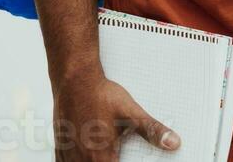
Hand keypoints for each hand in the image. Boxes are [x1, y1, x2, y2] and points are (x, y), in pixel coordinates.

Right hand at [53, 68, 180, 159]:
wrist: (75, 80)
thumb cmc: (100, 94)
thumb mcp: (130, 112)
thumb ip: (151, 130)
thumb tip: (173, 142)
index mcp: (101, 157)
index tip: (123, 157)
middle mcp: (82, 161)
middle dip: (111, 161)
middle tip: (116, 151)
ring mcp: (68, 157)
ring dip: (93, 161)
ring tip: (103, 151)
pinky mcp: (60, 149)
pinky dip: (77, 161)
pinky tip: (87, 154)